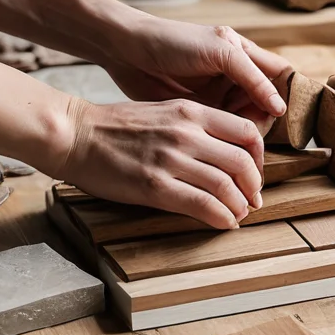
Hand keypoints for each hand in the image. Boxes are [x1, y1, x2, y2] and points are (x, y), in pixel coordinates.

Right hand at [60, 97, 264, 228]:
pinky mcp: (155, 186)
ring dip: (240, 205)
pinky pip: (203, 205)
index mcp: (191, 112)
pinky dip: (221, 217)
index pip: (246, 132)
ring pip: (227, 185)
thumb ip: (195, 125)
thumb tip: (224, 148)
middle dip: (253, 185)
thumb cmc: (116, 126)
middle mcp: (186, 133)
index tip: (254, 173)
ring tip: (238, 213)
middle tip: (252, 198)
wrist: (76, 135)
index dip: (259, 157)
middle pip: (243, 161)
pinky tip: (224, 223)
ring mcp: (171, 160)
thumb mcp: (164, 111)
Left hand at [104, 16, 289, 126]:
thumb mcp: (219, 52)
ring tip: (237, 142)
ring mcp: (217, 97)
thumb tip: (281, 108)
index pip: (279, 77)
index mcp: (244, 55)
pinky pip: (222, 131)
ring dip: (245, 134)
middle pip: (265, 105)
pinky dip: (226, 140)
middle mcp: (234, 77)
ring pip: (244, 122)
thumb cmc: (173, 42)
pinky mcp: (200, 114)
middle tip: (253, 134)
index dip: (287, 95)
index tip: (286, 116)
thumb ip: (252, 77)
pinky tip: (222, 145)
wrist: (127, 52)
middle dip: (263, 120)